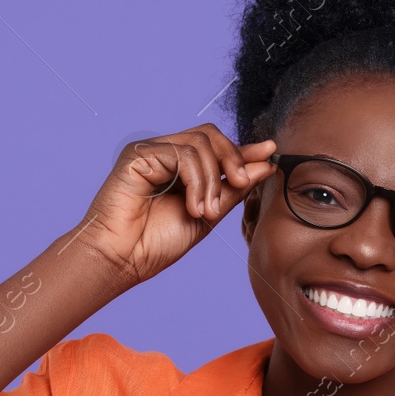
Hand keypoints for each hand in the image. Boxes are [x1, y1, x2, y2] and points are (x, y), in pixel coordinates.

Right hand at [70, 125, 279, 291]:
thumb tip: (265, 164)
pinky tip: (192, 207)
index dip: (245, 150)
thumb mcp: (208, 216)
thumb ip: (233, 190)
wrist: (123, 260)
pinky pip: (182, 153)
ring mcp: (151, 151)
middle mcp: (165, 154)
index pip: (217, 148)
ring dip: (213, 179)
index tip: (271, 152)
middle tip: (242, 184)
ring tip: (205, 213)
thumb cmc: (156, 243)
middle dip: (234, 158)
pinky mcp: (138, 154)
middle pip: (211, 135)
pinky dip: (196, 180)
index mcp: (181, 168)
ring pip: (200, 144)